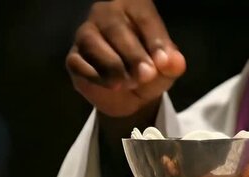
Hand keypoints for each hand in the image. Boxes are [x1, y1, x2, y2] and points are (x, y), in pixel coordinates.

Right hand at [66, 0, 185, 116]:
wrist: (132, 96)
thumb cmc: (151, 71)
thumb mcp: (167, 69)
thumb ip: (172, 64)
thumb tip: (174, 63)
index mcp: (135, 8)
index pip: (144, 17)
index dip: (155, 41)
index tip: (164, 63)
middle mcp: (107, 13)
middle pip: (116, 28)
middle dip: (133, 55)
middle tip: (146, 76)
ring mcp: (86, 33)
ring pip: (93, 43)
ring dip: (114, 67)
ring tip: (130, 83)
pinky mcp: (74, 57)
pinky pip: (79, 63)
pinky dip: (97, 78)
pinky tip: (112, 86)